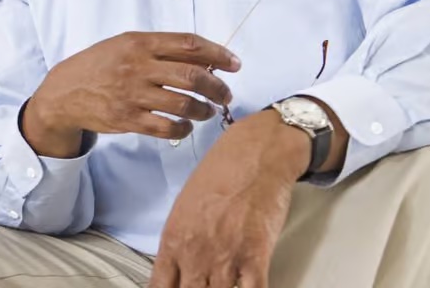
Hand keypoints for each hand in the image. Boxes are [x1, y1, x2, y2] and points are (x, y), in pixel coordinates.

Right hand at [22, 32, 239, 157]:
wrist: (65, 91)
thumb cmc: (100, 65)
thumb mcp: (124, 45)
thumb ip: (159, 49)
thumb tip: (204, 59)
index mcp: (139, 43)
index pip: (188, 44)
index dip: (218, 53)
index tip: (234, 64)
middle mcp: (137, 66)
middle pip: (193, 76)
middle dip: (217, 87)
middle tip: (225, 95)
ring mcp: (132, 94)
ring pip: (184, 104)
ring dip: (204, 110)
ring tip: (207, 111)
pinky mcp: (127, 119)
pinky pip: (166, 127)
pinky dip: (183, 128)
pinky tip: (186, 126)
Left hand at [151, 111, 309, 287]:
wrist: (255, 155)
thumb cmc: (220, 174)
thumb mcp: (185, 207)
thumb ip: (180, 241)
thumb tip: (178, 267)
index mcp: (173, 241)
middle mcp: (195, 254)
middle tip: (203, 286)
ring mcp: (225, 258)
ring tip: (224, 284)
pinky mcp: (256, 257)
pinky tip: (247, 287)